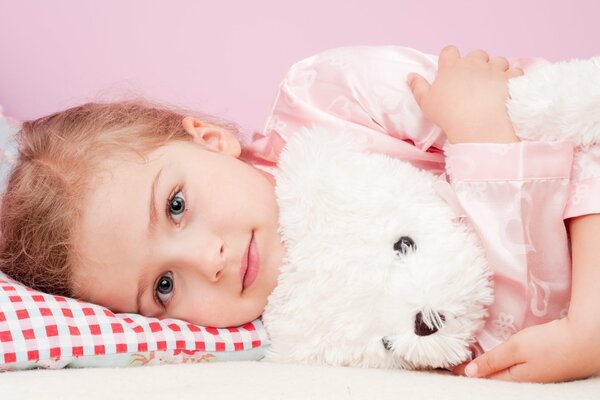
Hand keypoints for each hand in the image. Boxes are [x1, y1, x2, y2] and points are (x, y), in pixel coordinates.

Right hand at [408, 45, 523, 143]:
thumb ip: (417, 87)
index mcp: (451, 67)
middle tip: (474, 80)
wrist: (477, 124)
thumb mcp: (426, 103)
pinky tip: (509, 87)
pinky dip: (513, 77)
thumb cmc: (448, 114)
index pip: (449, 51)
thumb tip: (410, 76)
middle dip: (476, 63)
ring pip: (498, 60)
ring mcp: (493, 69)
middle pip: (476, 54)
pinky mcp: (510, 79)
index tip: (451, 69)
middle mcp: (473, 64)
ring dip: (496, 69)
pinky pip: (515, 71)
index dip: (450, 58)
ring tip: (493, 83)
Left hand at [453, 318, 599, 382]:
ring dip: (485, 368)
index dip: (463, 372)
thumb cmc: (551, 344)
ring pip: (503, 374)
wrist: (587, 341)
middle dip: (472, 373)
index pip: (481, 378)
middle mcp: (522, 381)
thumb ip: (492, 361)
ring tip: (468, 362)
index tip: (446, 366)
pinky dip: (500, 365)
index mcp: (513, 380)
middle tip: (453, 365)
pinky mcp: (541, 367)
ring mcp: (533, 376)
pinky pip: (514, 369)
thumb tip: (468, 373)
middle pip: (492, 379)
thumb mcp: (516, 349)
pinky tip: (496, 359)